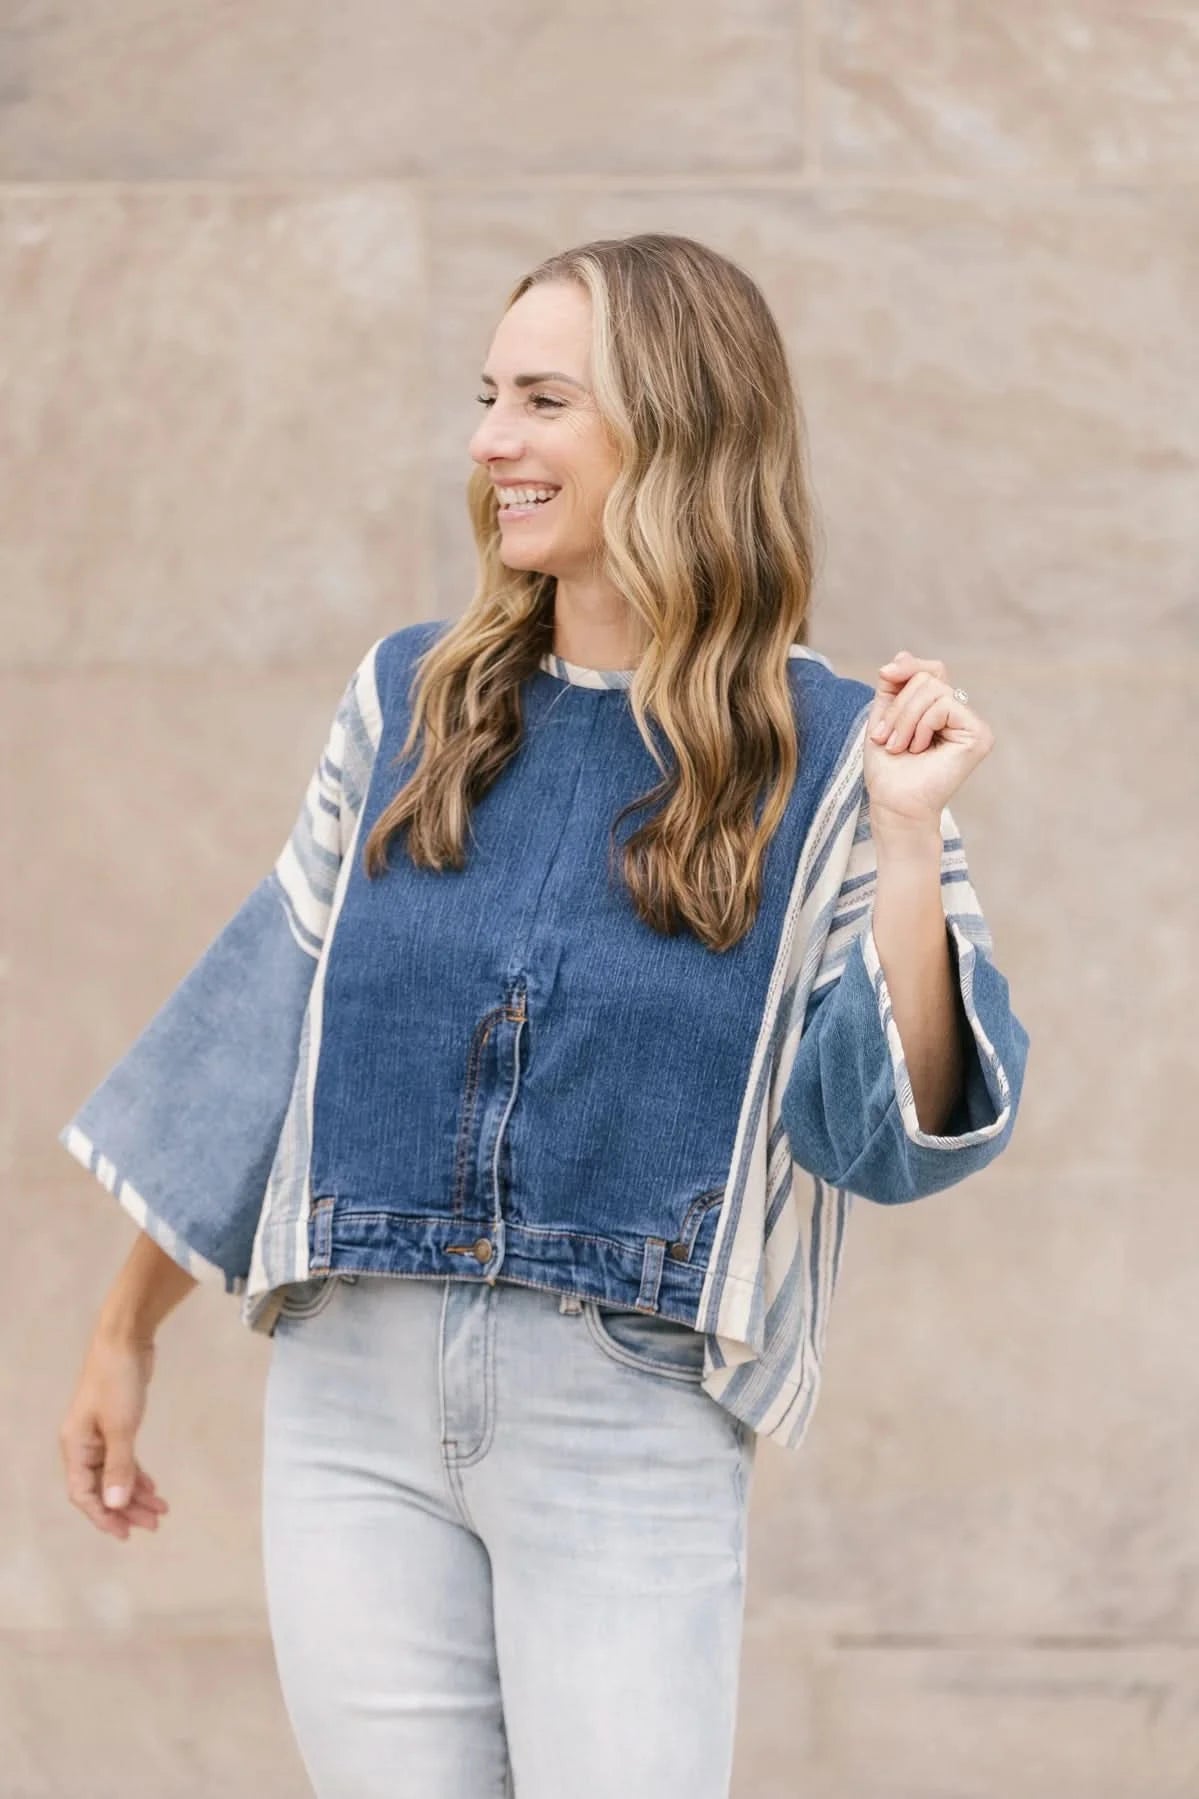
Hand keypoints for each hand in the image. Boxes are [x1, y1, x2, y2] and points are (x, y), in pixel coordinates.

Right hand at [59, 1330, 169, 1540]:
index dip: (102, 1516)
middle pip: (101, 1488)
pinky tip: (153, 1487)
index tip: (125, 1533)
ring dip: (136, 1493)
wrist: (125, 1340)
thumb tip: (114, 1506)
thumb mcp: (120, 1426)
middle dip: (126, 1509)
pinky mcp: (116, 1425)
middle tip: (153, 1525)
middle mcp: (83, 1445)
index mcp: (75, 1447)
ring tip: (161, 1511)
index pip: (83, 1493)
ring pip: (115, 1475)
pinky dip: (137, 1474)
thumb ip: (118, 1467)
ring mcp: (99, 1435)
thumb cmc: (118, 1381)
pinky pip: (124, 1460)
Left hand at [864, 650, 993, 831]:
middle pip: (928, 678)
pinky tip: (919, 749)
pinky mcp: (979, 734)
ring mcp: (972, 724)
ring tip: (899, 747)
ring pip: (933, 689)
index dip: (907, 668)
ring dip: (904, 720)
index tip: (884, 675)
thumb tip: (902, 654)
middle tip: (886, 738)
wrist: (893, 802)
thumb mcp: (884, 716)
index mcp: (940, 709)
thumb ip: (894, 685)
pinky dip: (922, 725)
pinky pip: (944, 705)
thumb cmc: (888, 767)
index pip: (930, 670)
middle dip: (898, 707)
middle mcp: (960, 714)